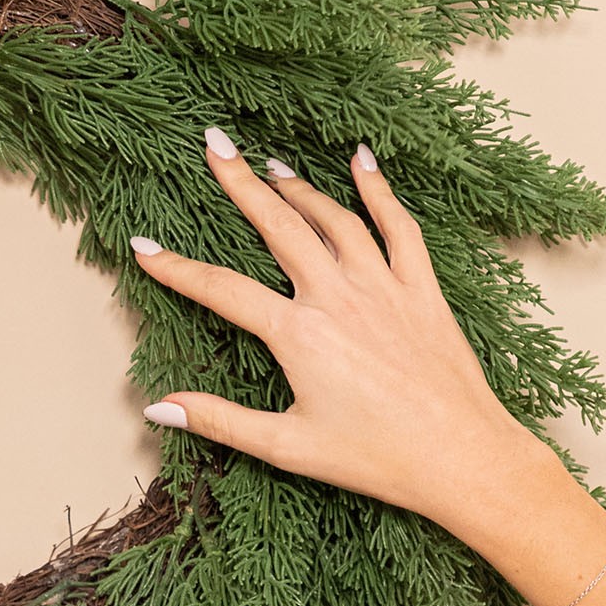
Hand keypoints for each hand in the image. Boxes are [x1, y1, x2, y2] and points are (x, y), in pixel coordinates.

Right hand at [131, 128, 548, 535]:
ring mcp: (383, 288)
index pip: (221, 290)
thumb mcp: (288, 447)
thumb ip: (220, 420)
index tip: (142, 245)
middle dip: (241, 183)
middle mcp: (338, 298)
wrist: (462, 458)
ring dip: (300, 187)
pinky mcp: (423, 290)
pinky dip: (380, 190)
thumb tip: (159, 407)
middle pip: (279, 227)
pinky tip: (363, 162)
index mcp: (299, 336)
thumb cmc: (377, 459)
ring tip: (271, 165)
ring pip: (334, 219)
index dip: (175, 268)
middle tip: (215, 146)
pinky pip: (400, 227)